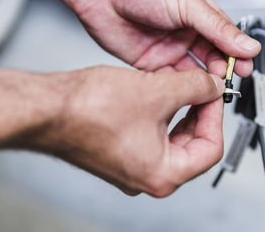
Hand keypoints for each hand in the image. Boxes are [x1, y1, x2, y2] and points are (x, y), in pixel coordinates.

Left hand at [17, 0, 260, 76]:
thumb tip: (247, 44)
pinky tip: (190, 92)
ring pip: (193, 72)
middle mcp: (185, 33)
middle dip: (221, 71)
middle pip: (211, 58)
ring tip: (212, 90)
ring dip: (203, 82)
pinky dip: (182, 88)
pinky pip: (171, 80)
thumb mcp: (188, 4)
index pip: (225, 39)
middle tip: (228, 82)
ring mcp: (168, 49)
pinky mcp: (151, 63)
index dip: (236, 55)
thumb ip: (218, 28)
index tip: (244, 69)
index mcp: (198, 15)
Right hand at [32, 67, 224, 196]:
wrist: (47, 109)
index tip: (215, 94)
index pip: (211, 148)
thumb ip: (195, 88)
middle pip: (194, 145)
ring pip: (174, 139)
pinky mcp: (122, 153)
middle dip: (200, 113)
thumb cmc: (89, 110)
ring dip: (182, 112)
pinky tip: (162, 95)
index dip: (216, 116)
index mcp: (164, 174)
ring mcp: (134, 167)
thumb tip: (213, 86)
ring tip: (184, 88)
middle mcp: (149, 177)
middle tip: (203, 89)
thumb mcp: (157, 91)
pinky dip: (163, 116)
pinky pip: (154, 137)